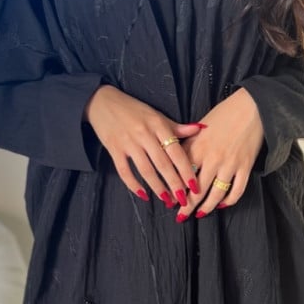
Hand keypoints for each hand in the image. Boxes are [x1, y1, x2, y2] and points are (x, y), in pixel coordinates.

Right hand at [84, 84, 205, 205]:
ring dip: (158, 188)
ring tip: (167, 201)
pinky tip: (144, 195)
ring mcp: (128, 142)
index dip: (186, 170)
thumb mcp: (157, 115)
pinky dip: (134, 185)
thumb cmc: (133, 109)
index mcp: (158, 125)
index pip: (176, 151)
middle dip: (174, 184)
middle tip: (183, 200)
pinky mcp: (114, 149)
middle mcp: (144, 134)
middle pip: (163, 164)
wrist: (103, 102)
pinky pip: (124, 171)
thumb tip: (201, 128)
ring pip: (146, 170)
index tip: (194, 186)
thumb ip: (177, 126)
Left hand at [173, 87, 264, 221]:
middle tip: (180, 216)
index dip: (175, 190)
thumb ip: (188, 143)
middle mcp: (212, 158)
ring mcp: (230, 164)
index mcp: (198, 147)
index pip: (182, 175)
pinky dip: (229, 201)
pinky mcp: (245, 167)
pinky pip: (237, 190)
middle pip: (197, 190)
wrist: (252, 106)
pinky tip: (222, 205)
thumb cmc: (224, 113)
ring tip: (199, 214)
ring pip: (216, 195)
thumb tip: (175, 159)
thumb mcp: (200, 126)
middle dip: (187, 206)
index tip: (169, 199)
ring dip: (206, 207)